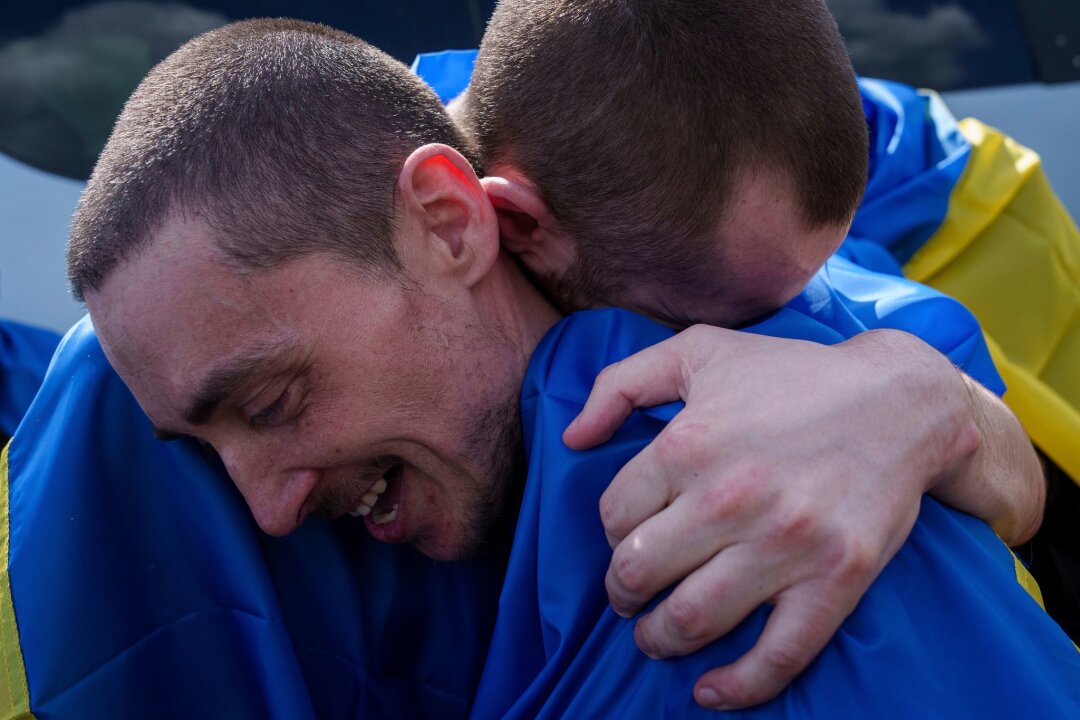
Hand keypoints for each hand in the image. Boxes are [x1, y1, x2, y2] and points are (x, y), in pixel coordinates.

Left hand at [564, 325, 987, 708]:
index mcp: (689, 444)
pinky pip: (779, 655)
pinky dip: (737, 687)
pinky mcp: (835, 579)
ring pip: (691, 619)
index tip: (626, 534)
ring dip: (657, 639)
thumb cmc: (790, 373)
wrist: (900, 400)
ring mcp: (785, 545)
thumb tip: (573, 438)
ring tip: (653, 636)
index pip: (614, 515)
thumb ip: (620, 383)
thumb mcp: (697, 351)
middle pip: (638, 571)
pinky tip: (708, 691)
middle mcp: (730, 498)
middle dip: (621, 591)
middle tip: (627, 593)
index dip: (610, 530)